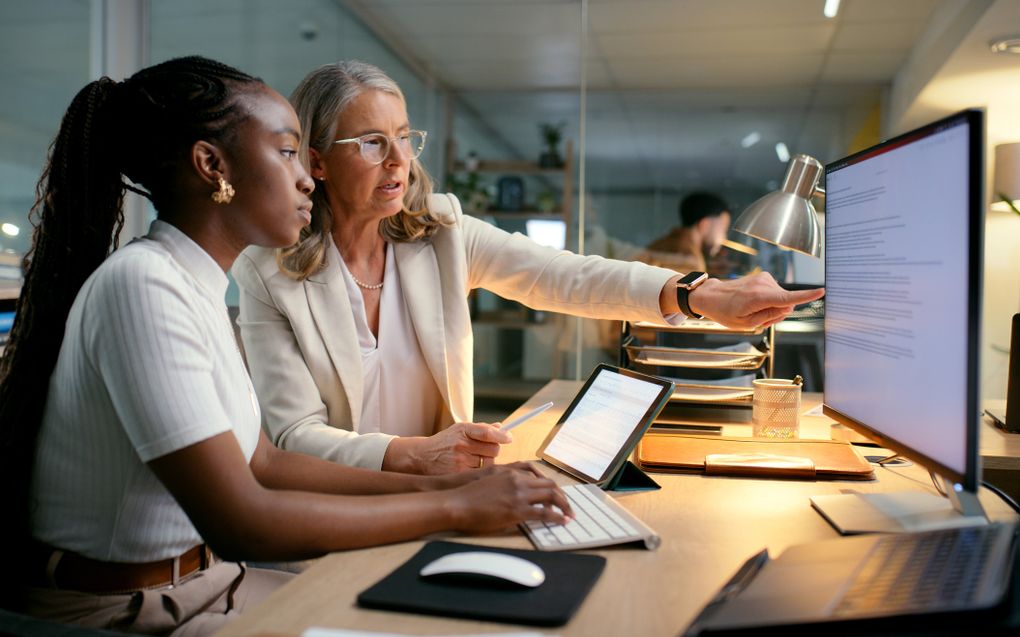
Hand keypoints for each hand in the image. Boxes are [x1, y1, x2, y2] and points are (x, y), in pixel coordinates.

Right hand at [384, 422, 510, 474]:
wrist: (421, 457)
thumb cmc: (444, 442)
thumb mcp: (459, 430)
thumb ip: (480, 429)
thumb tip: (501, 428)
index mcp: (462, 430)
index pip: (487, 432)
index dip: (501, 436)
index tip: (508, 438)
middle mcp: (461, 445)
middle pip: (493, 450)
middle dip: (493, 450)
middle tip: (485, 451)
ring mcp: (460, 461)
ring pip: (489, 463)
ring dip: (487, 462)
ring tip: (474, 460)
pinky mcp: (458, 475)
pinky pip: (480, 474)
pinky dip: (480, 472)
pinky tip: (471, 469)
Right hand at [445, 464, 572, 532]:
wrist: (456, 502)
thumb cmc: (468, 494)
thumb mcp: (488, 481)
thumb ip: (504, 483)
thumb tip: (514, 493)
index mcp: (511, 472)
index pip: (539, 476)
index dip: (550, 486)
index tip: (556, 494)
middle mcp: (518, 480)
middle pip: (549, 484)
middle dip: (561, 496)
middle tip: (567, 506)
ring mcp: (518, 494)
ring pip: (551, 495)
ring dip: (564, 505)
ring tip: (570, 514)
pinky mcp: (517, 510)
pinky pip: (544, 513)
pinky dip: (557, 517)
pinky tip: (563, 521)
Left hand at [687, 272, 824, 329]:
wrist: (711, 296)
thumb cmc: (725, 312)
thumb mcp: (746, 324)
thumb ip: (769, 317)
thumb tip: (787, 307)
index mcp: (759, 297)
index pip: (788, 298)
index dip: (806, 296)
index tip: (821, 291)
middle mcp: (764, 284)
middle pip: (786, 304)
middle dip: (776, 314)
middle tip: (756, 319)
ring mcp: (764, 279)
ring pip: (781, 299)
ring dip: (771, 308)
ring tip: (751, 311)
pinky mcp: (764, 277)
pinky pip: (775, 294)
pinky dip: (768, 301)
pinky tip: (753, 304)